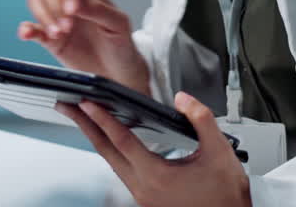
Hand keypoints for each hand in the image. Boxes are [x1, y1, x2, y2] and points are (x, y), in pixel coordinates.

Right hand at [18, 0, 149, 94]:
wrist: (117, 73)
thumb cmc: (121, 44)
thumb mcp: (119, 25)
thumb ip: (100, 11)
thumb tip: (78, 3)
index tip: (72, 10)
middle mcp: (70, 2)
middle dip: (54, 6)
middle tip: (67, 27)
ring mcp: (58, 19)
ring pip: (36, 3)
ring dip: (43, 17)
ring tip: (57, 34)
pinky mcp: (49, 39)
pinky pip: (31, 28)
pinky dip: (26, 29)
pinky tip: (28, 35)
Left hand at [57, 92, 250, 206]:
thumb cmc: (226, 196)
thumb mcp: (221, 153)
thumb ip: (201, 120)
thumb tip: (183, 99)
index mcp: (157, 177)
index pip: (122, 141)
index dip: (103, 119)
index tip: (87, 102)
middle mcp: (143, 189)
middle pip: (106, 152)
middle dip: (85, 126)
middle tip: (68, 106)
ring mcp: (142, 196)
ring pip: (111, 162)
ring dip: (96, 138)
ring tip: (83, 118)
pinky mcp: (145, 199)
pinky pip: (120, 170)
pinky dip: (111, 151)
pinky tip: (109, 140)